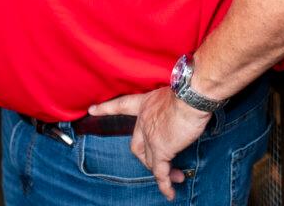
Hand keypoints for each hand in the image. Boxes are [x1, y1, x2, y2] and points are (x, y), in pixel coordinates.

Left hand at [89, 87, 211, 200]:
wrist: (191, 97)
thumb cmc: (188, 92)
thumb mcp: (172, 95)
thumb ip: (168, 107)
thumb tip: (179, 116)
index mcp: (145, 104)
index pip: (120, 105)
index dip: (106, 108)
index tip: (92, 110)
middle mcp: (143, 121)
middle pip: (137, 145)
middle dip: (146, 157)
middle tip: (161, 162)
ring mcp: (150, 137)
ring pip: (150, 160)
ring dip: (163, 170)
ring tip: (176, 177)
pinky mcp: (161, 150)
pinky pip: (161, 172)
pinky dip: (165, 184)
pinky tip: (170, 192)